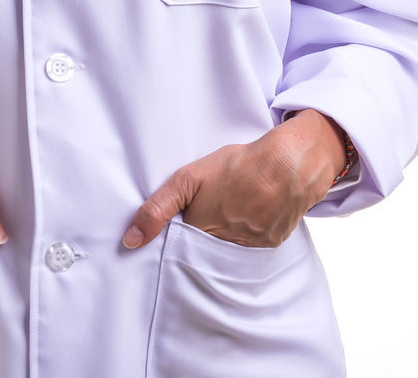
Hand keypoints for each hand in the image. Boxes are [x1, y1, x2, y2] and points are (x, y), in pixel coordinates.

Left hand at [121, 110, 347, 249]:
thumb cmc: (236, 166)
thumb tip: (130, 241)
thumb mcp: (188, 178)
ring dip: (226, 237)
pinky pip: (253, 247)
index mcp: (201, 234)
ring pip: (229, 251)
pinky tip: (251, 212)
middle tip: (211, 212)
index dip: (179, 236)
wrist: (287, 164)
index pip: (180, 249)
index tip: (180, 227)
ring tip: (232, 209)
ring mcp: (250, 247)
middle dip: (203, 239)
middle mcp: (225, 248)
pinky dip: (249, 233)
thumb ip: (157, 208)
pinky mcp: (271, 244)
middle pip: (205, 254)